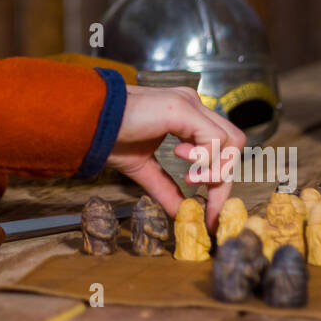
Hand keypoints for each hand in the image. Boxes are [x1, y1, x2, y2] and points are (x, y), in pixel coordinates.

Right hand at [105, 84, 245, 231]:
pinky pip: (215, 138)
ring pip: (232, 140)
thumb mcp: (143, 169)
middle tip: (207, 210)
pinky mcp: (182, 108)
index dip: (219, 183)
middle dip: (223, 183)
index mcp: (185, 116)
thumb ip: (166, 187)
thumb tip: (182, 213)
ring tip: (190, 179)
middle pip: (233, 145)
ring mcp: (189, 104)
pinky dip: (205, 157)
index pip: (219, 149)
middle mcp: (192, 106)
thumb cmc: (108, 137)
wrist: (87, 123)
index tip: (211, 215)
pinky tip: (180, 158)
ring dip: (216, 169)